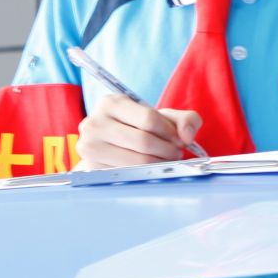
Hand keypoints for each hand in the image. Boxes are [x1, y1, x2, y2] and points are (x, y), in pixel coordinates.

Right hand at [76, 94, 201, 168]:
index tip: (180, 140)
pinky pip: (127, 174)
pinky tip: (150, 168)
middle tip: (176, 153)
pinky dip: (145, 173)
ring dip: (159, 164)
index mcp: (111, 103)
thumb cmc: (139, 128)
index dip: (170, 132)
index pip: (149, 119)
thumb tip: (187, 136)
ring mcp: (90, 146)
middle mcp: (94, 123)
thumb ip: (186, 119)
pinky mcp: (91, 167)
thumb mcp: (162, 116)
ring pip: (136, 161)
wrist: (110, 144)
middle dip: (167, 150)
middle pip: (143, 141)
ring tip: (166, 160)